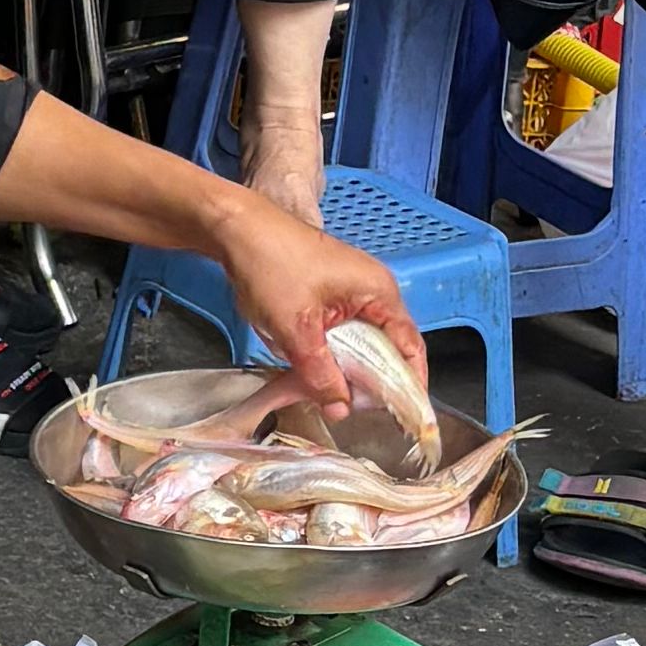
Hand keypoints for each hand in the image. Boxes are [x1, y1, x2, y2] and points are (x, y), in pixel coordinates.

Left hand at [212, 189, 424, 417]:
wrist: (235, 229)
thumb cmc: (271, 263)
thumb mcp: (296, 329)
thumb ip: (320, 373)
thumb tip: (341, 409)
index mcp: (379, 293)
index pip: (410, 347)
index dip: (409, 384)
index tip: (402, 416)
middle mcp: (372, 292)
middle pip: (384, 350)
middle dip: (365, 381)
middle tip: (341, 404)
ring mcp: (350, 293)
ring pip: (356, 346)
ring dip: (339, 368)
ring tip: (316, 387)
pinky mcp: (328, 297)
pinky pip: (336, 335)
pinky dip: (323, 354)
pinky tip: (301, 366)